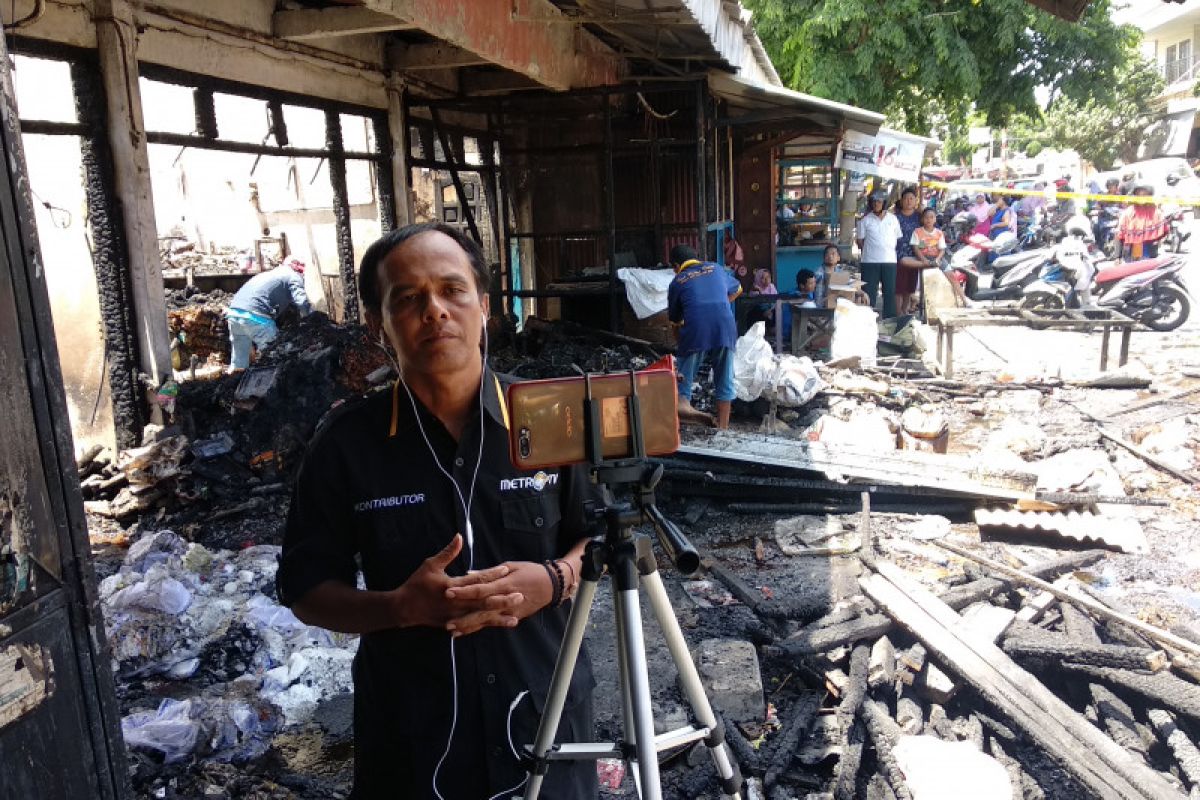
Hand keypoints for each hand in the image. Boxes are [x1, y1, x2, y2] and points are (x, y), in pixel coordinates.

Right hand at [390, 534, 518, 629]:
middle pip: (483, 601)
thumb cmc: (417, 584)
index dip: (491, 574)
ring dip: (499, 616)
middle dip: (502, 598)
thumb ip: (448, 552)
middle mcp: (456, 603)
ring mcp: (455, 615)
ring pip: (481, 617)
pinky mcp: (455, 624)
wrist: (404, 608)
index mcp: (451, 587)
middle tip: (520, 595)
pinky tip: (500, 625)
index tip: (506, 569)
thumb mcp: (431, 565)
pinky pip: (474, 625)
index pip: (476, 580)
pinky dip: (488, 625)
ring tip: (516, 616)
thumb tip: (460, 536)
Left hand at [443, 561, 555, 636]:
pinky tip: (465, 632)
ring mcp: (510, 611)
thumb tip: (468, 574)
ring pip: (486, 621)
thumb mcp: (511, 566)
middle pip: (481, 610)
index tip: (448, 592)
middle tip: (447, 622)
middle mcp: (505, 600)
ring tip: (452, 631)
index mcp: (504, 584)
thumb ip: (488, 572)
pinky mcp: (512, 617)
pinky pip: (493, 624)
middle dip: (464, 617)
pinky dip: (479, 628)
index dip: (464, 591)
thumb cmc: (530, 571)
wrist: (551, 585)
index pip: (480, 589)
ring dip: (469, 627)